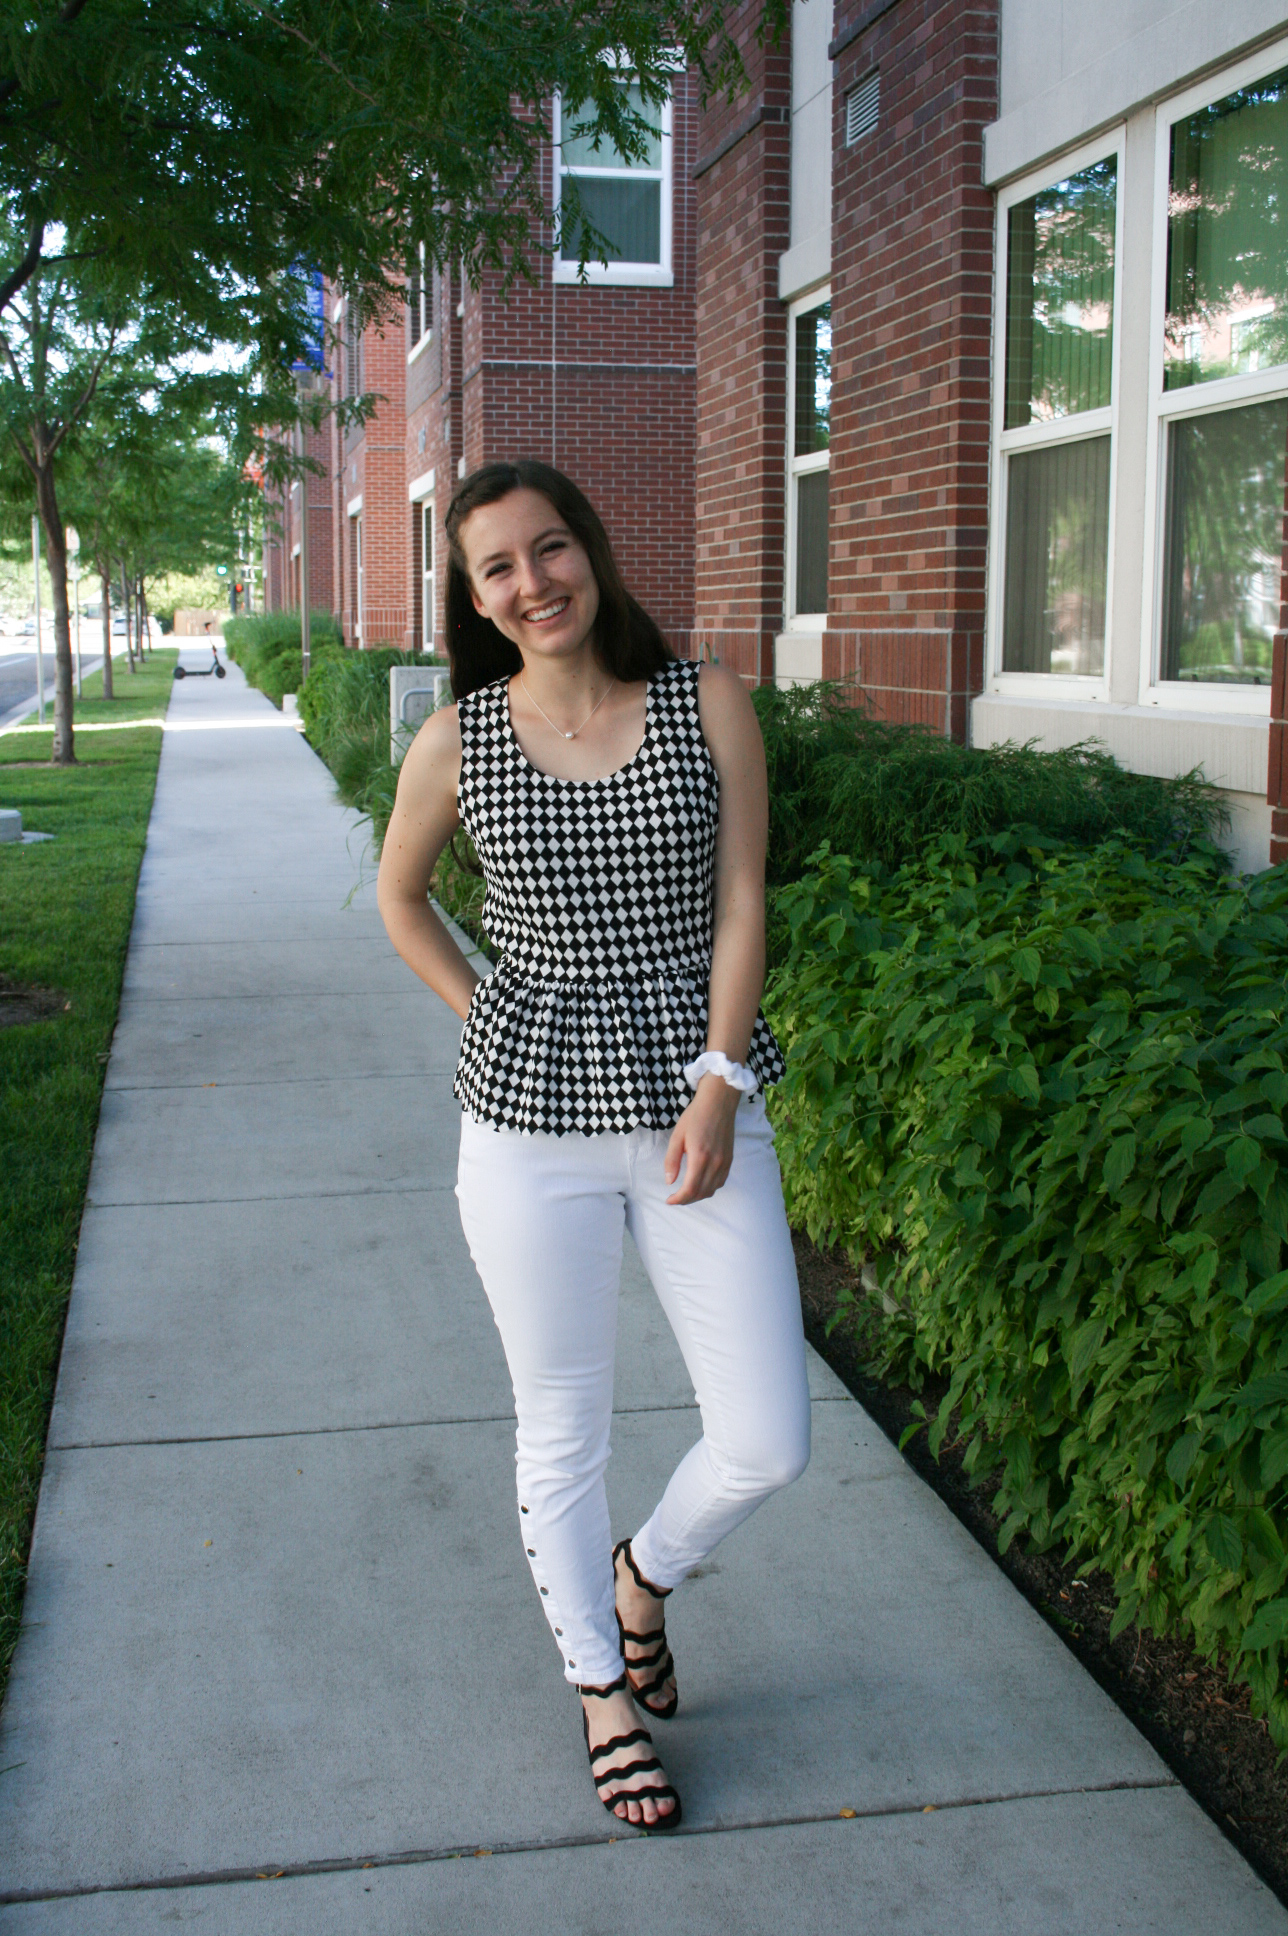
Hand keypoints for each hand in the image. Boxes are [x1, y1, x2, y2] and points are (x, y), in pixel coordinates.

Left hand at [664, 1075, 740, 1204]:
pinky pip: (720, 1182)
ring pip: (712, 1190)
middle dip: (686, 1200)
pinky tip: (700, 1184)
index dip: (679, 1199)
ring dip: (698, 1196)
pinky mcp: (730, 1160)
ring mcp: (725, 1162)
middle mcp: (715, 1163)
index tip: (669, 1200)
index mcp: (700, 1157)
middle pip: (701, 1193)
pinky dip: (709, 1188)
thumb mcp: (677, 1136)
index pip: (690, 1189)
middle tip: (675, 1198)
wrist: (718, 1102)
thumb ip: (672, 1160)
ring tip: (686, 1194)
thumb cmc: (695, 1116)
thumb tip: (669, 1181)